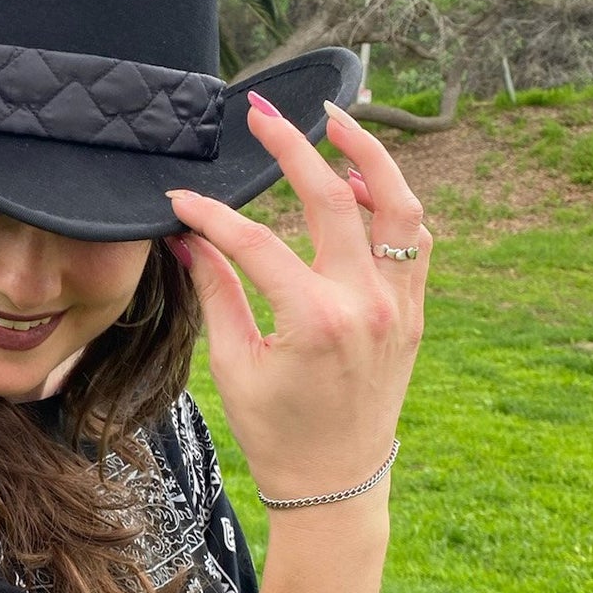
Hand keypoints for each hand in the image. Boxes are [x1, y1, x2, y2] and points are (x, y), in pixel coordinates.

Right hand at [163, 95, 429, 503]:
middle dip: (292, 146)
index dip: (211, 216)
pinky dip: (392, 203)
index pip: (255, 243)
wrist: (335, 481)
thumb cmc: (276, 431)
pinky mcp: (412, 311)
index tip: (179, 199)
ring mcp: (398, 305)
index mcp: (316, 321)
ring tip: (334, 121)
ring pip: (398, 205)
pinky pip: (413, 239)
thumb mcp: (234, 364)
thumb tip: (187, 237)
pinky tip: (360, 184)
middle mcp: (366, 304)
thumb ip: (215, 292)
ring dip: (367, 155)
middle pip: (332, 197)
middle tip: (261, 111)